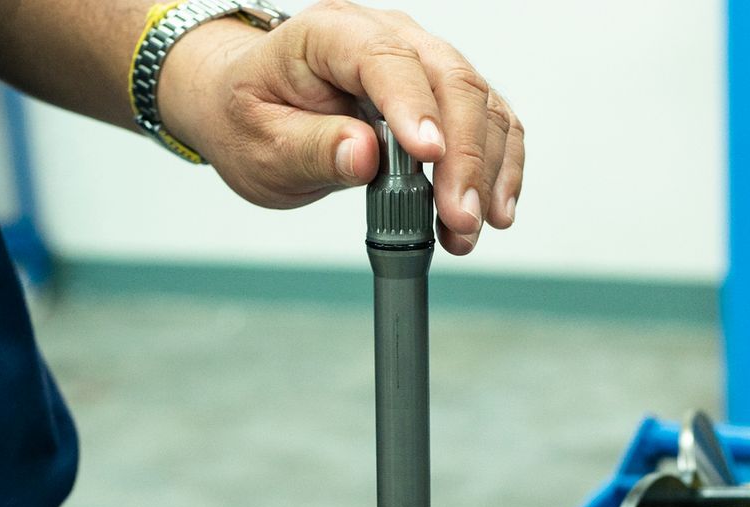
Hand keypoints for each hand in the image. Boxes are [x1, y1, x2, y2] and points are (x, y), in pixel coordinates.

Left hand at [158, 0, 523, 254]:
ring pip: (480, 101)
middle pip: (449, 79)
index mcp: (330, 35)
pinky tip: (494, 209)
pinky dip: (499, 166)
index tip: (429, 156)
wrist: (250, 107)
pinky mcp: (441, 95)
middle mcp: (385, 37)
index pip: (384, 58)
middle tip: (461, 217)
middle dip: (464, 154)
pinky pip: (489, 121)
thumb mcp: (261, 143)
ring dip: (485, 170)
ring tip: (467, 229)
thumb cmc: (250, 116)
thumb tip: (362, 155)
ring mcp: (420, 62)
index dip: (414, 105)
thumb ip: (311, 148)